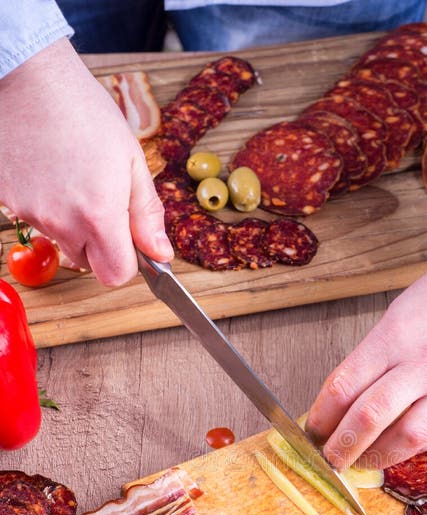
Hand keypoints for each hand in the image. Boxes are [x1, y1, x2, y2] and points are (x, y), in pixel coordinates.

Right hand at [0, 39, 171, 285]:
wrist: (28, 76)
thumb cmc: (84, 110)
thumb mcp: (131, 160)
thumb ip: (147, 214)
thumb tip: (160, 254)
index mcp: (98, 215)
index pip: (116, 275)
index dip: (127, 262)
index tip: (129, 240)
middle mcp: (61, 222)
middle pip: (87, 263)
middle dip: (100, 244)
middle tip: (102, 201)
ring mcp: (30, 213)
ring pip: (60, 240)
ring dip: (71, 222)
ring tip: (73, 176)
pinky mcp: (8, 200)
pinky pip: (35, 218)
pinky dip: (46, 204)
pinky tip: (50, 170)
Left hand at [306, 222, 426, 468]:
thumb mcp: (402, 315)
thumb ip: (377, 358)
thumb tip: (345, 403)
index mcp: (394, 335)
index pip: (343, 386)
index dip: (321, 417)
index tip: (312, 432)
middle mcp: (423, 361)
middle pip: (368, 417)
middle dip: (341, 447)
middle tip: (329, 461)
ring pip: (407, 436)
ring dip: (379, 456)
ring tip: (364, 462)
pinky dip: (415, 445)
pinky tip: (402, 445)